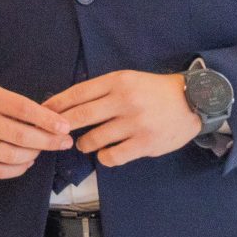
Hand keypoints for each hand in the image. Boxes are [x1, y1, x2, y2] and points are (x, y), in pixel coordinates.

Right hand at [0, 83, 72, 178]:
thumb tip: (54, 124)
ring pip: (12, 156)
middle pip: (21, 136)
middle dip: (48, 141)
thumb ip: (21, 108)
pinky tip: (26, 161)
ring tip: (40, 151)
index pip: (24, 109)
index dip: (47, 120)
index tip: (65, 127)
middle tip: (64, 142)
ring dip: (33, 155)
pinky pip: (0, 171)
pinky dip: (19, 168)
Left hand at [44, 70, 200, 167]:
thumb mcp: (127, 80)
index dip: (56, 105)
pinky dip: (104, 157)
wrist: (194, 100)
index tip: (42, 113)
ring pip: (94, 139)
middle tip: (55, 133)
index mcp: (117, 81)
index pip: (77, 93)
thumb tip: (66, 104)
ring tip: (84, 143)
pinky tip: (106, 153)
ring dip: (83, 144)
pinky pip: (112, 156)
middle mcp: (125, 101)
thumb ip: (101, 90)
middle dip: (62, 127)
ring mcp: (135, 123)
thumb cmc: (153, 91)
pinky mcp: (145, 143)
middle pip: (80, 116)